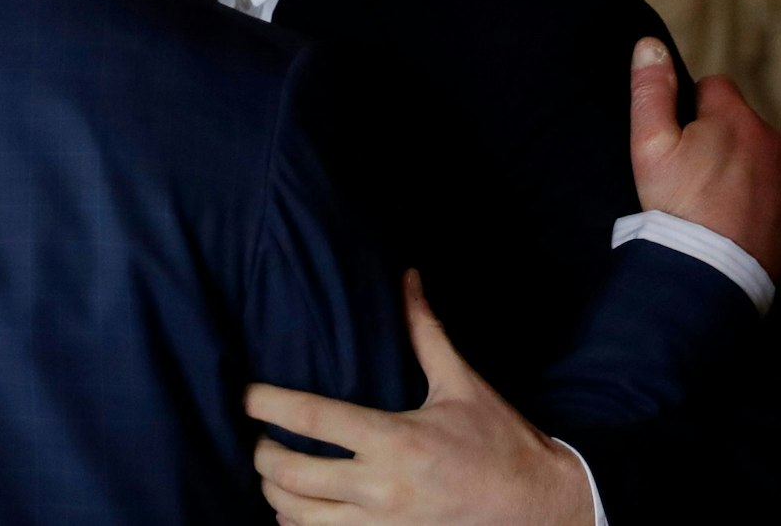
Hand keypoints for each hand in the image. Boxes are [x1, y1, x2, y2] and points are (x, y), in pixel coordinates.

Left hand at [246, 271, 593, 525]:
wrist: (536, 505)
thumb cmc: (499, 440)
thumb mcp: (461, 383)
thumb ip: (425, 331)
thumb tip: (408, 277)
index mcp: (396, 440)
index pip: (313, 420)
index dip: (267, 403)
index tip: (244, 394)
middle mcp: (382, 487)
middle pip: (292, 475)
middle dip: (261, 454)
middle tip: (255, 436)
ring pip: (298, 517)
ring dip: (274, 493)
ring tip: (269, 471)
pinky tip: (292, 509)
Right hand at [628, 38, 780, 278]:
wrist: (711, 274)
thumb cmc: (676, 207)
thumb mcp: (649, 145)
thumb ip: (650, 90)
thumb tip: (650, 43)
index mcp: (735, 119)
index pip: (714, 87)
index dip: (690, 109)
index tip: (677, 141)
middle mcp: (771, 142)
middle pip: (739, 123)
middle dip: (717, 139)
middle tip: (688, 176)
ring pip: (758, 157)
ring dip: (738, 169)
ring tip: (708, 203)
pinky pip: (773, 192)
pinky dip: (755, 201)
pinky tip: (729, 223)